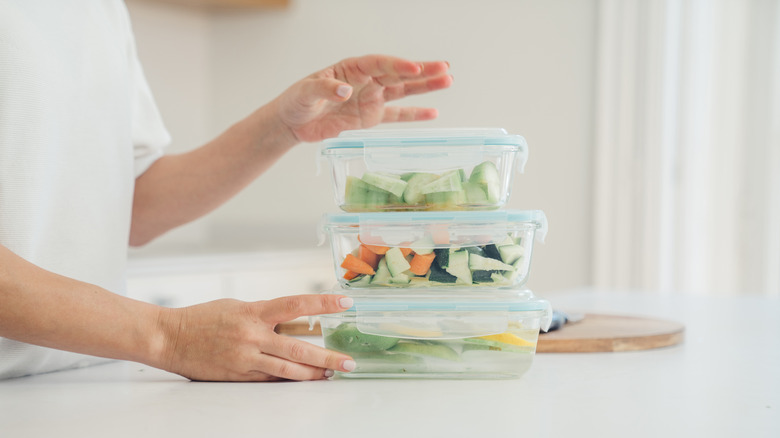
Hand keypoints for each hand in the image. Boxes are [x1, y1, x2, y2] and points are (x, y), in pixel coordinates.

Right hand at [156, 294, 354, 381]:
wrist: (170, 338)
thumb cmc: (203, 318)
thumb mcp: (238, 307)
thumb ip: (265, 315)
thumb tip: (294, 322)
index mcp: (254, 312)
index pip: (297, 305)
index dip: (324, 303)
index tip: (345, 302)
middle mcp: (253, 336)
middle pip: (300, 349)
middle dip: (328, 357)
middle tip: (349, 362)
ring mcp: (246, 358)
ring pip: (288, 371)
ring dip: (314, 374)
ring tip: (332, 375)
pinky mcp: (239, 376)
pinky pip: (270, 380)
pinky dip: (290, 380)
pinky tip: (305, 380)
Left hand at [273, 54, 452, 142]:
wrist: (293, 122)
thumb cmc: (297, 101)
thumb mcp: (306, 92)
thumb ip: (325, 89)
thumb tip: (344, 91)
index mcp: (351, 68)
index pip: (379, 64)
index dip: (397, 65)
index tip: (414, 68)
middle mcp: (366, 81)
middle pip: (398, 74)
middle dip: (422, 71)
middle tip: (445, 68)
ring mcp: (371, 99)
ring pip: (403, 91)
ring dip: (425, 87)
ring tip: (447, 80)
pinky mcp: (371, 118)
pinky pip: (396, 115)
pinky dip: (414, 115)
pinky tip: (432, 113)